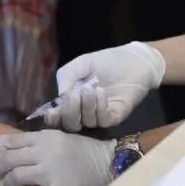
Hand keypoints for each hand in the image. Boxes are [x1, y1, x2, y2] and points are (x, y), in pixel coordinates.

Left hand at [0, 130, 115, 185]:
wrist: (107, 163)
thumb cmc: (80, 150)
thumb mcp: (56, 138)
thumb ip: (34, 142)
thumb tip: (6, 148)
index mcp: (43, 137)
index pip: (10, 140)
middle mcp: (44, 152)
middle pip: (8, 158)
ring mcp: (52, 172)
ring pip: (17, 177)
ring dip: (0, 185)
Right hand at [45, 42, 164, 130]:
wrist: (133, 60)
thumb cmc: (106, 61)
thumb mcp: (80, 64)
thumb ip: (66, 77)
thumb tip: (59, 97)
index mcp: (72, 101)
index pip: (59, 116)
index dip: (53, 118)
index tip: (51, 113)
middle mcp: (84, 112)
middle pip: (71, 125)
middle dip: (69, 113)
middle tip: (73, 95)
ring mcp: (100, 116)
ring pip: (87, 123)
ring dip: (87, 106)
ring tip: (91, 87)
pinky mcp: (116, 116)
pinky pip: (104, 120)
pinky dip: (100, 107)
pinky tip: (100, 92)